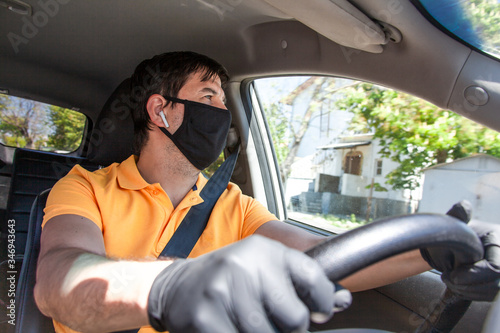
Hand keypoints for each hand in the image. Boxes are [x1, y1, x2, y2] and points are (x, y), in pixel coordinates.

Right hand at [147, 235, 351, 332]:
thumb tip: (343, 300)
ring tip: (247, 324)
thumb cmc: (228, 279)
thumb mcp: (263, 270)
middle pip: (295, 318)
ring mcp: (223, 290)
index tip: (318, 312)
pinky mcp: (206, 317)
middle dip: (291, 329)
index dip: (323, 302)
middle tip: (273, 322)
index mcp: (264, 250)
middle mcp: (245, 264)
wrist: (176, 286)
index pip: (313, 277)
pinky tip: (231, 328)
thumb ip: (302, 284)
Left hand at [421, 200, 499, 300]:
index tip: (453, 275)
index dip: (475, 274)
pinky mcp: (498, 282)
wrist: (453, 246)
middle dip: (469, 285)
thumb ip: (458, 215)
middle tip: (447, 279)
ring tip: (450, 281)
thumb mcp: (455, 224)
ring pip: (493, 291)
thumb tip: (463, 206)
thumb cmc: (455, 234)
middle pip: (496, 282)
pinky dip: (471, 294)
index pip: (496, 266)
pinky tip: (457, 287)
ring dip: (468, 291)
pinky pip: (489, 296)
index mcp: (498, 239)